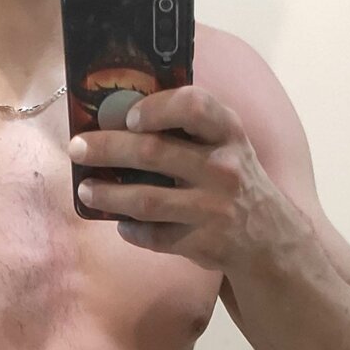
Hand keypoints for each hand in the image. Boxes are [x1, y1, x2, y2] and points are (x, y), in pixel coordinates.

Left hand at [68, 86, 311, 273]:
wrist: (271, 240)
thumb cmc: (235, 182)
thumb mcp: (225, 145)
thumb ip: (187, 129)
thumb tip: (117, 115)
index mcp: (228, 133)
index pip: (194, 105)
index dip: (155, 108)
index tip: (126, 116)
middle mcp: (223, 168)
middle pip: (153, 153)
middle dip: (106, 149)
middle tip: (77, 148)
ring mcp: (214, 209)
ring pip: (146, 200)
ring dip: (108, 195)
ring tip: (86, 190)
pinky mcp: (204, 244)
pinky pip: (155, 237)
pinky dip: (132, 231)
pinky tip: (121, 224)